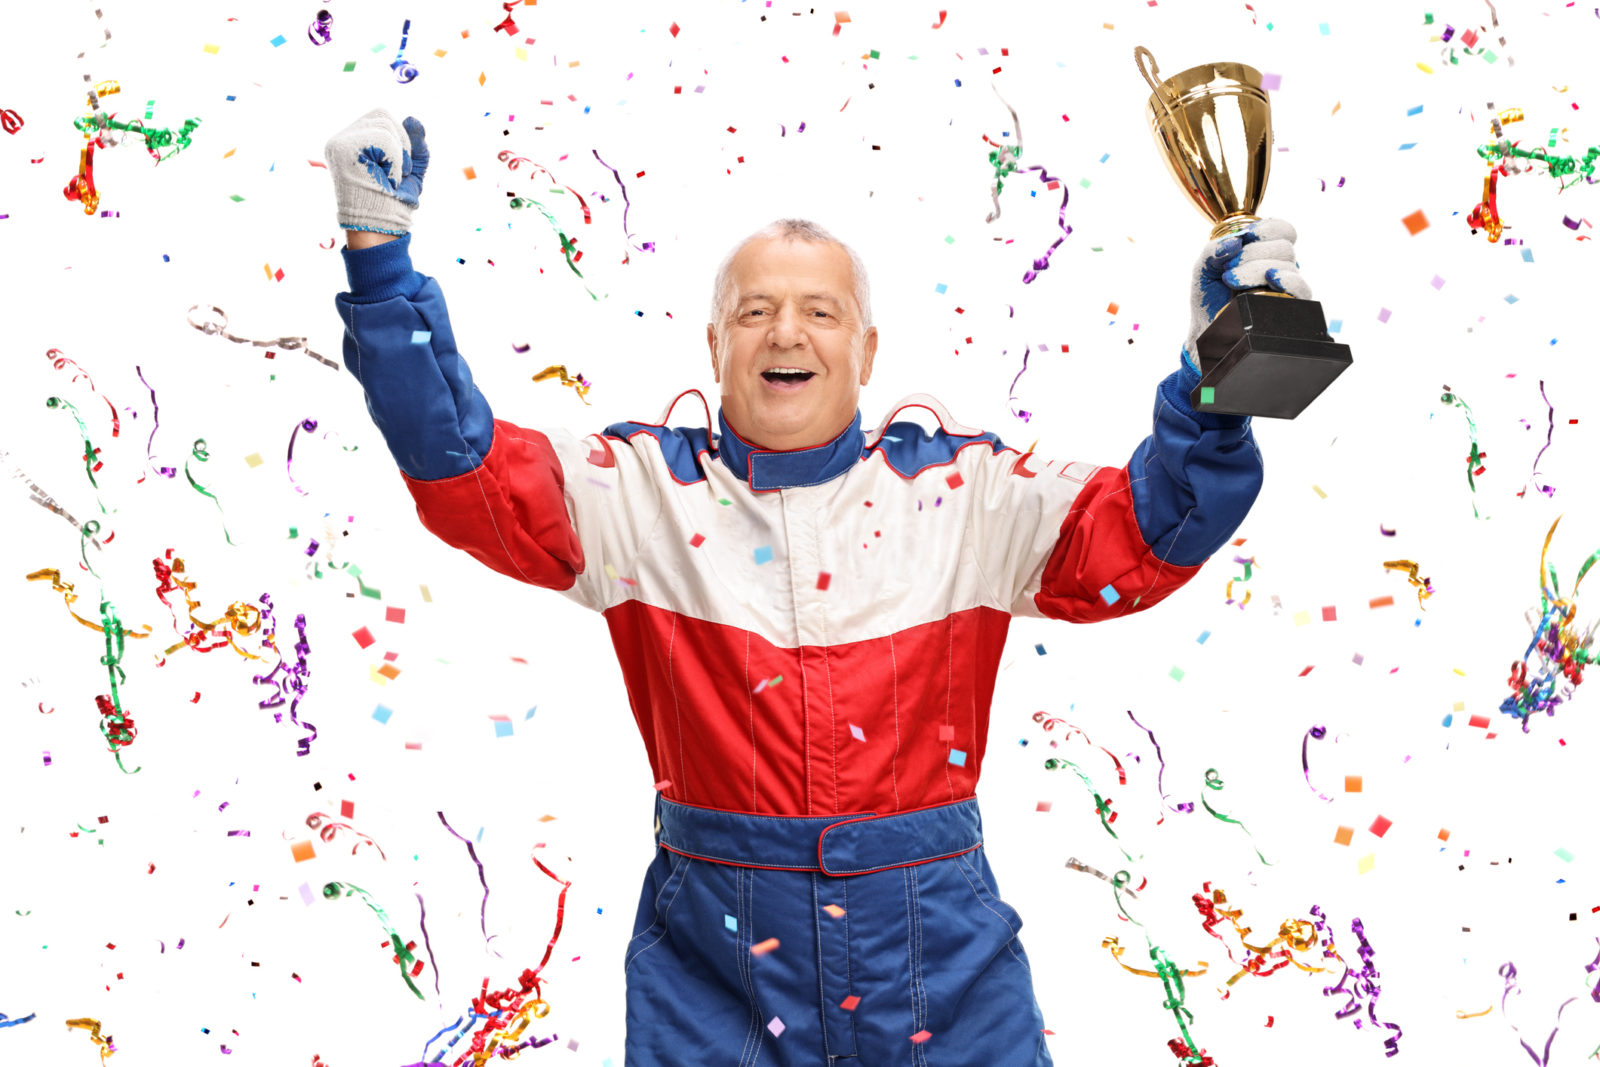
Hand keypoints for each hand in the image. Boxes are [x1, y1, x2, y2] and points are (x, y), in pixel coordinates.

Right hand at [324, 109, 430, 236]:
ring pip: (383, 127)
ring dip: (397, 157)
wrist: (382, 226)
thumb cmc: (394, 202)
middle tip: (393, 174)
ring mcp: (340, 142)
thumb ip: (415, 145)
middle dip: (401, 146)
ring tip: (387, 178)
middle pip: (383, 116)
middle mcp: (344, 139)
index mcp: (355, 141)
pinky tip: (384, 178)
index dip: (400, 138)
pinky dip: (393, 160)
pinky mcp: (341, 148)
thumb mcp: (411, 169)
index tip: (398, 167)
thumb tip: (413, 119)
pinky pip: (381, 138)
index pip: (381, 117)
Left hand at [1183, 217, 1310, 374]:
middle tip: (1228, 270)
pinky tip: (1269, 281)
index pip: (1282, 229)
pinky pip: (1302, 288)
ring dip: (1255, 270)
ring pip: (1288, 265)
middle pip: (1283, 247)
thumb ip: (1213, 249)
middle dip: (1251, 254)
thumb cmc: (1209, 298)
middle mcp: (1280, 267)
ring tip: (1232, 282)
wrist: (1207, 331)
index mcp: (1264, 252)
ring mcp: (1288, 287)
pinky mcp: (1292, 307)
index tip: (1242, 240)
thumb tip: (1235, 241)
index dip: (1264, 230)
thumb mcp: (1204, 268)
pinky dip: (1287, 280)